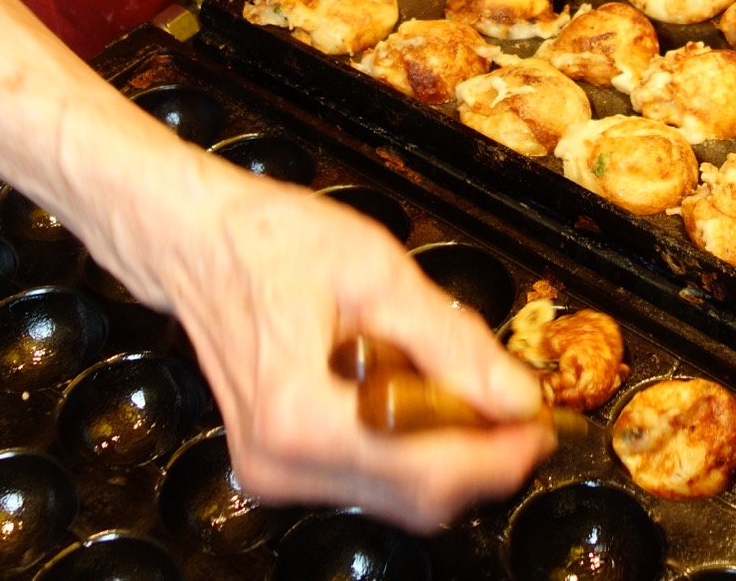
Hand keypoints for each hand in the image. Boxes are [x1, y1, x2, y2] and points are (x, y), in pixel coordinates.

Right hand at [0, 0, 547, 527]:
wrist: (193, 237)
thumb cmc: (269, 240)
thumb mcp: (375, 269)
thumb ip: (450, 341)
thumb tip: (515, 396)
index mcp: (301, 417)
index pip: (429, 472)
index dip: (500, 453)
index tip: (542, 422)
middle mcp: (281, 463)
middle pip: (418, 498)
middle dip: (481, 456)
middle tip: (519, 404)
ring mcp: (274, 473)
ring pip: (397, 496)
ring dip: (448, 453)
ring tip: (463, 386)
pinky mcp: (277, 467)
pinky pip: (368, 479)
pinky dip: (410, 448)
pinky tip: (416, 395)